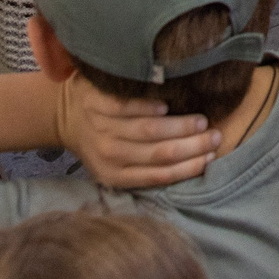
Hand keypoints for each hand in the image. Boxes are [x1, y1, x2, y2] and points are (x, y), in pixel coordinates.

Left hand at [55, 82, 221, 188]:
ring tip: (201, 122)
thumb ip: (143, 166)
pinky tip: (167, 105)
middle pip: (159, 152)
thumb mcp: (114, 164)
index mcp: (115, 175)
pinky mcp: (98, 104)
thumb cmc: (98, 141)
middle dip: (193, 146)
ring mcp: (103, 128)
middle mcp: (110, 154)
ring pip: (149, 130)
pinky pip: (129, 106)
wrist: (62, 115)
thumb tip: (192, 160)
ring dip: (180, 126)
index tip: (211, 158)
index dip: (188, 167)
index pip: (159, 174)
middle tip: (216, 137)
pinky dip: (150, 107)